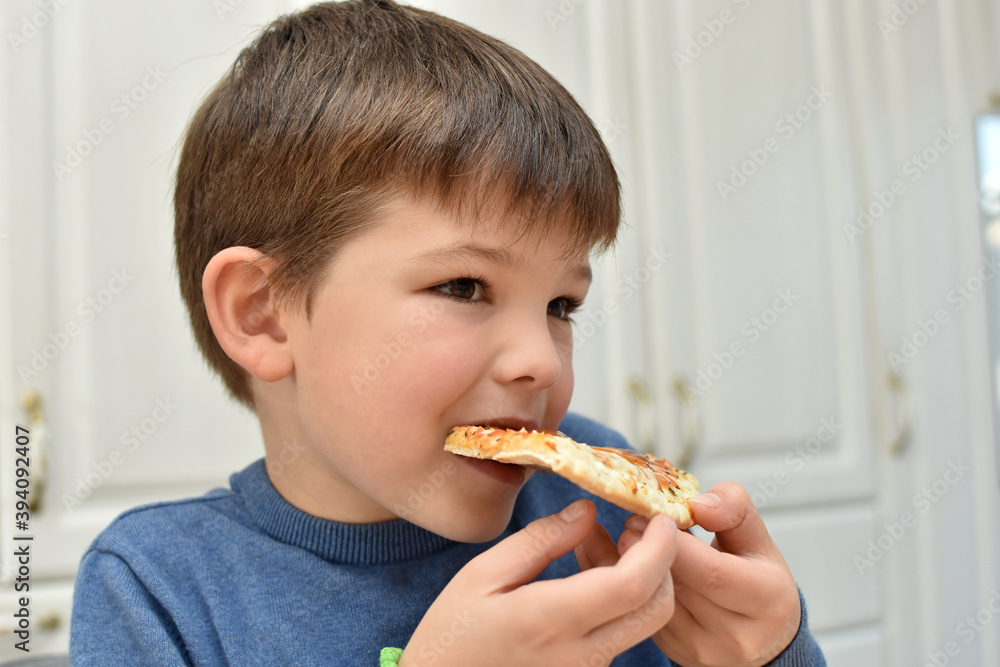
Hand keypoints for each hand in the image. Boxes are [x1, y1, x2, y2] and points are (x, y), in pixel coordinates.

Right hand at [401, 499, 677, 666]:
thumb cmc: (451, 636)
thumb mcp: (482, 575)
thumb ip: (540, 541)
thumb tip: (587, 511)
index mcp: (550, 621)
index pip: (633, 585)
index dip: (659, 548)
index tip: (659, 517)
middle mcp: (579, 655)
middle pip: (656, 609)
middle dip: (663, 563)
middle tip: (636, 528)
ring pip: (642, 621)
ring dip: (641, 578)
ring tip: (601, 543)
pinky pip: (621, 634)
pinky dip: (621, 598)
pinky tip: (588, 573)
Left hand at [594, 482, 800, 666]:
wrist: (762, 634)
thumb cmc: (757, 576)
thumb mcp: (756, 536)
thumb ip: (733, 508)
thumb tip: (699, 503)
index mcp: (765, 599)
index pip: (711, 572)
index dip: (675, 542)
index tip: (654, 515)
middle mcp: (736, 635)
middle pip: (678, 588)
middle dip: (647, 550)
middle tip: (632, 522)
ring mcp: (704, 650)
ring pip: (656, 604)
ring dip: (633, 568)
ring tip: (628, 538)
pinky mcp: (676, 653)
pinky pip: (644, 617)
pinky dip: (631, 587)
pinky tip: (625, 563)